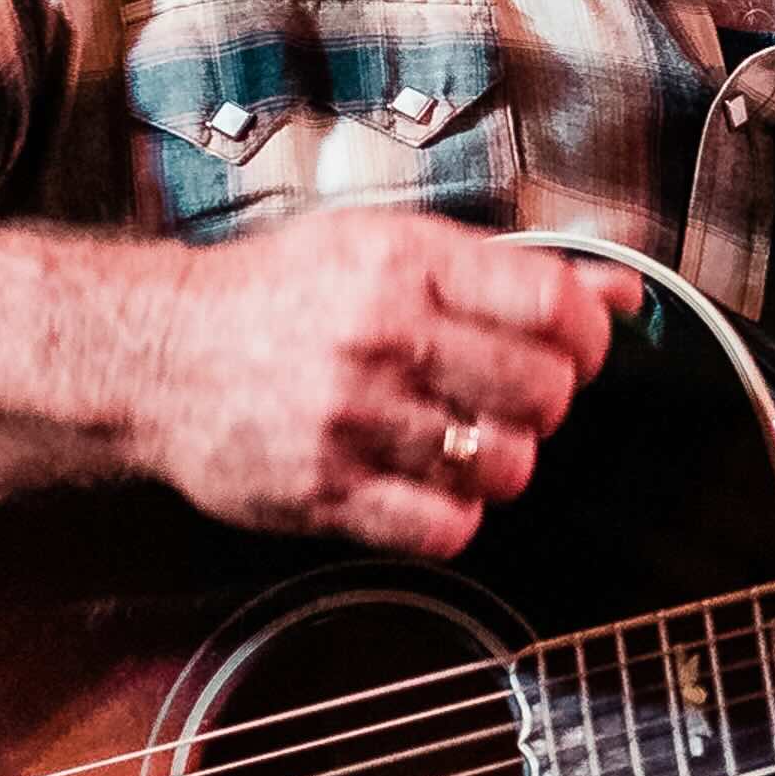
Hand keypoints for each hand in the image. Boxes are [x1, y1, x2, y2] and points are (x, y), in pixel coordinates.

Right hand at [131, 213, 634, 557]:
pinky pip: (443, 527)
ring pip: (503, 465)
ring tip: (468, 442)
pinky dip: (454, 517)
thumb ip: (511, 271)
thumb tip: (619, 293)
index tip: (576, 348)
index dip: (586, 336)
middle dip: (546, 401)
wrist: (155, 352)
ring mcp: (354, 417)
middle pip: (542, 391)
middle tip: (515, 397)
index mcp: (408, 264)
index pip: (553, 304)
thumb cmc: (278, 295)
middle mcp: (384, 336)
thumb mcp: (391, 248)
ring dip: (503, 462)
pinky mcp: (325, 489)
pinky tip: (430, 486)